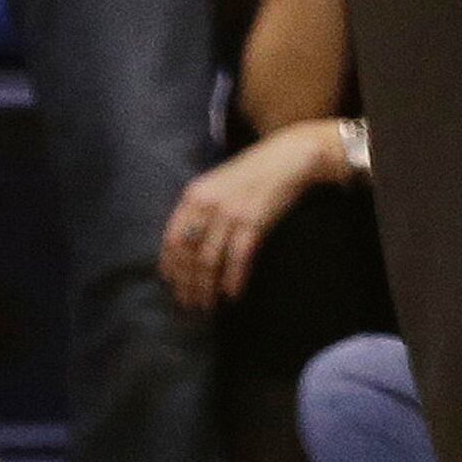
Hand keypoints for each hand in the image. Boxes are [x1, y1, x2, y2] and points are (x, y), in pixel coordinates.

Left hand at [158, 124, 341, 311]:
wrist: (290, 157)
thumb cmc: (254, 171)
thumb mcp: (218, 185)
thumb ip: (201, 209)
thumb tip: (190, 245)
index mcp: (193, 196)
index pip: (172, 239)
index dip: (171, 266)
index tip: (174, 285)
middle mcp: (207, 206)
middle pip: (189, 255)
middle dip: (187, 284)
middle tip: (190, 304)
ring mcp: (231, 214)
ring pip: (210, 261)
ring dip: (207, 288)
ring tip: (207, 305)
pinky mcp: (255, 221)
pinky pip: (238, 257)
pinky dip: (234, 279)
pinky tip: (233, 294)